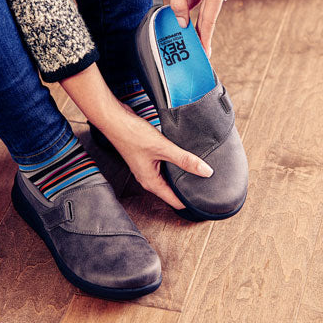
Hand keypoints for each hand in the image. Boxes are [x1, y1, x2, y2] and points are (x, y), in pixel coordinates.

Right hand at [60, 64, 212, 208]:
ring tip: (199, 172)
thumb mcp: (163, 148)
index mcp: (151, 182)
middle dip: (188, 189)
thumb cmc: (132, 135)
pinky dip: (175, 165)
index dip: (190, 202)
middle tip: (207, 186)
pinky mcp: (148, 158)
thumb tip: (205, 171)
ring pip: (169, 178)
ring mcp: (147, 168)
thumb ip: (184, 160)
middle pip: (173, 191)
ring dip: (182, 175)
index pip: (175, 202)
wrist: (115, 120)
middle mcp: (148, 179)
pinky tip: (184, 158)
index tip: (205, 200)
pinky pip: (165, 167)